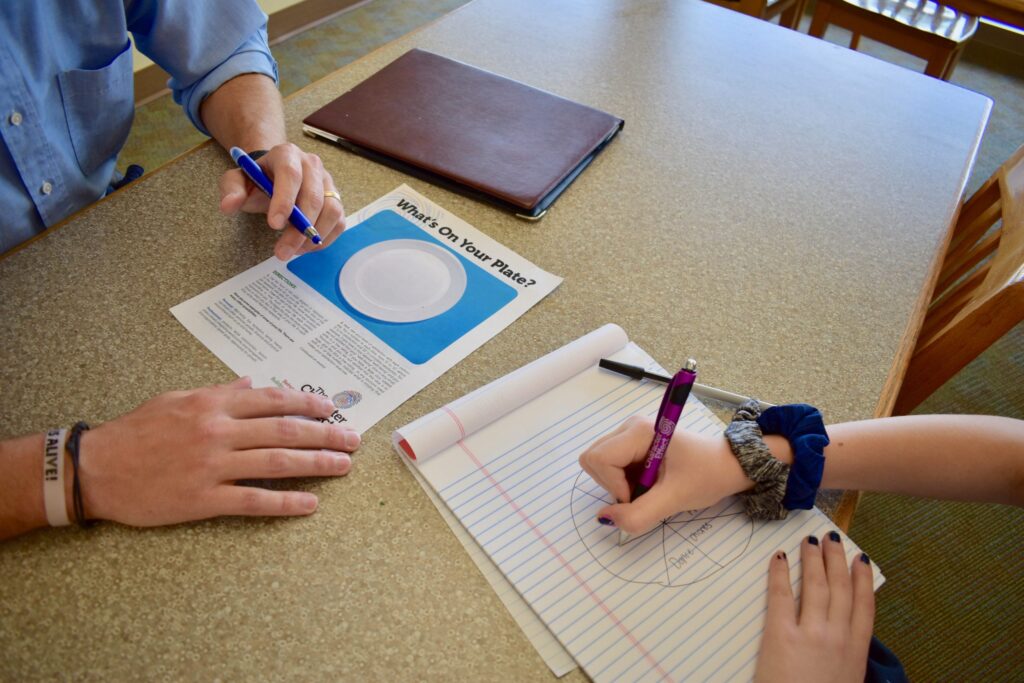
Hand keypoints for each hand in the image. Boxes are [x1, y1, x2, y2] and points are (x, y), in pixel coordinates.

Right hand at [77, 377, 359, 526]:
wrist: (96, 469)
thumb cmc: (135, 432)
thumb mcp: (176, 399)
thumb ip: (218, 392)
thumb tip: (251, 383)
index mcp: (213, 404)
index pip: (272, 399)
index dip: (307, 403)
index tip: (331, 408)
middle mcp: (218, 432)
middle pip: (285, 430)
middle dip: (325, 433)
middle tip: (352, 438)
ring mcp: (213, 466)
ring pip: (277, 462)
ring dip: (316, 464)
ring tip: (342, 465)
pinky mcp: (203, 499)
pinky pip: (253, 501)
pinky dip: (285, 502)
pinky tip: (309, 503)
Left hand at [219, 143, 345, 260]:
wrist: (274, 175)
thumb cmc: (257, 179)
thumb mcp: (237, 181)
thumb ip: (231, 190)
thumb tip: (229, 205)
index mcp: (287, 154)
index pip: (290, 174)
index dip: (284, 200)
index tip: (274, 225)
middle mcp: (312, 165)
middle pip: (314, 197)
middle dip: (298, 229)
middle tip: (282, 252)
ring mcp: (328, 182)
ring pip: (332, 210)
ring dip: (314, 236)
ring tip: (294, 250)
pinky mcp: (336, 199)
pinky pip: (339, 222)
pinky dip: (324, 239)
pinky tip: (304, 247)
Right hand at [578, 416, 751, 533]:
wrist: (729, 466)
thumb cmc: (707, 476)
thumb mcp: (675, 498)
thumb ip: (639, 513)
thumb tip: (605, 519)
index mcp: (639, 431)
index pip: (599, 459)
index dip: (614, 486)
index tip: (640, 497)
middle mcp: (629, 427)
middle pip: (594, 460)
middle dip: (613, 485)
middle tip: (643, 494)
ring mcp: (629, 434)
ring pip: (600, 465)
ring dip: (619, 485)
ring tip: (648, 489)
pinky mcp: (632, 445)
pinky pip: (611, 467)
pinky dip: (623, 483)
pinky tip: (647, 484)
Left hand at [755, 535, 874, 682]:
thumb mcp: (847, 678)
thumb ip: (848, 654)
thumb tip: (845, 630)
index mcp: (857, 651)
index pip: (864, 605)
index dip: (862, 579)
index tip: (860, 558)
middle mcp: (838, 637)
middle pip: (840, 588)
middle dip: (836, 560)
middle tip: (832, 539)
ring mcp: (812, 634)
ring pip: (815, 585)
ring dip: (812, 559)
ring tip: (809, 542)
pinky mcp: (782, 635)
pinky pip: (781, 595)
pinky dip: (779, 573)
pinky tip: (777, 558)